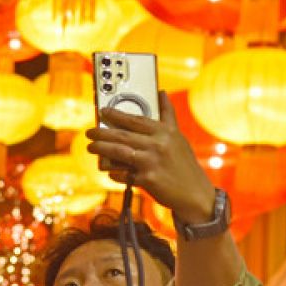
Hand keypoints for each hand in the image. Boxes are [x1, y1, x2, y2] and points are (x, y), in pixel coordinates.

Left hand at [85, 91, 217, 224]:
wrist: (195, 193)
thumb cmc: (184, 164)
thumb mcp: (178, 136)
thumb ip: (168, 115)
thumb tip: (162, 92)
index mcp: (164, 132)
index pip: (135, 119)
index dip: (116, 115)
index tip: (103, 111)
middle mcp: (158, 144)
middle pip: (122, 135)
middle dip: (102, 133)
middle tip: (90, 132)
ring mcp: (152, 162)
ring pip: (119, 152)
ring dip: (101, 149)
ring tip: (91, 147)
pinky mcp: (147, 179)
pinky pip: (123, 174)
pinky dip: (114, 173)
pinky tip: (109, 171)